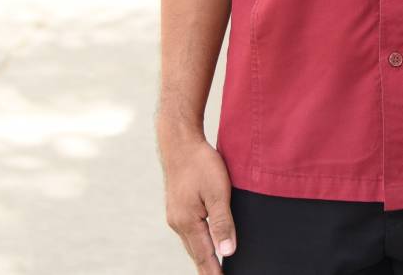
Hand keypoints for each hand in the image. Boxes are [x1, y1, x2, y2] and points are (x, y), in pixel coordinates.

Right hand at [159, 127, 236, 272]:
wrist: (180, 142)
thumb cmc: (201, 163)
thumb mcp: (218, 192)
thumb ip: (222, 223)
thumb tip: (227, 252)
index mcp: (187, 222)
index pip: (204, 257)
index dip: (214, 273)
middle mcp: (177, 223)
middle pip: (196, 254)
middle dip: (208, 269)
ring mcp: (175, 215)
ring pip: (192, 244)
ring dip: (203, 257)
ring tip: (214, 270)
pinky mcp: (177, 207)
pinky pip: (190, 232)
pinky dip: (199, 243)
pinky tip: (206, 244)